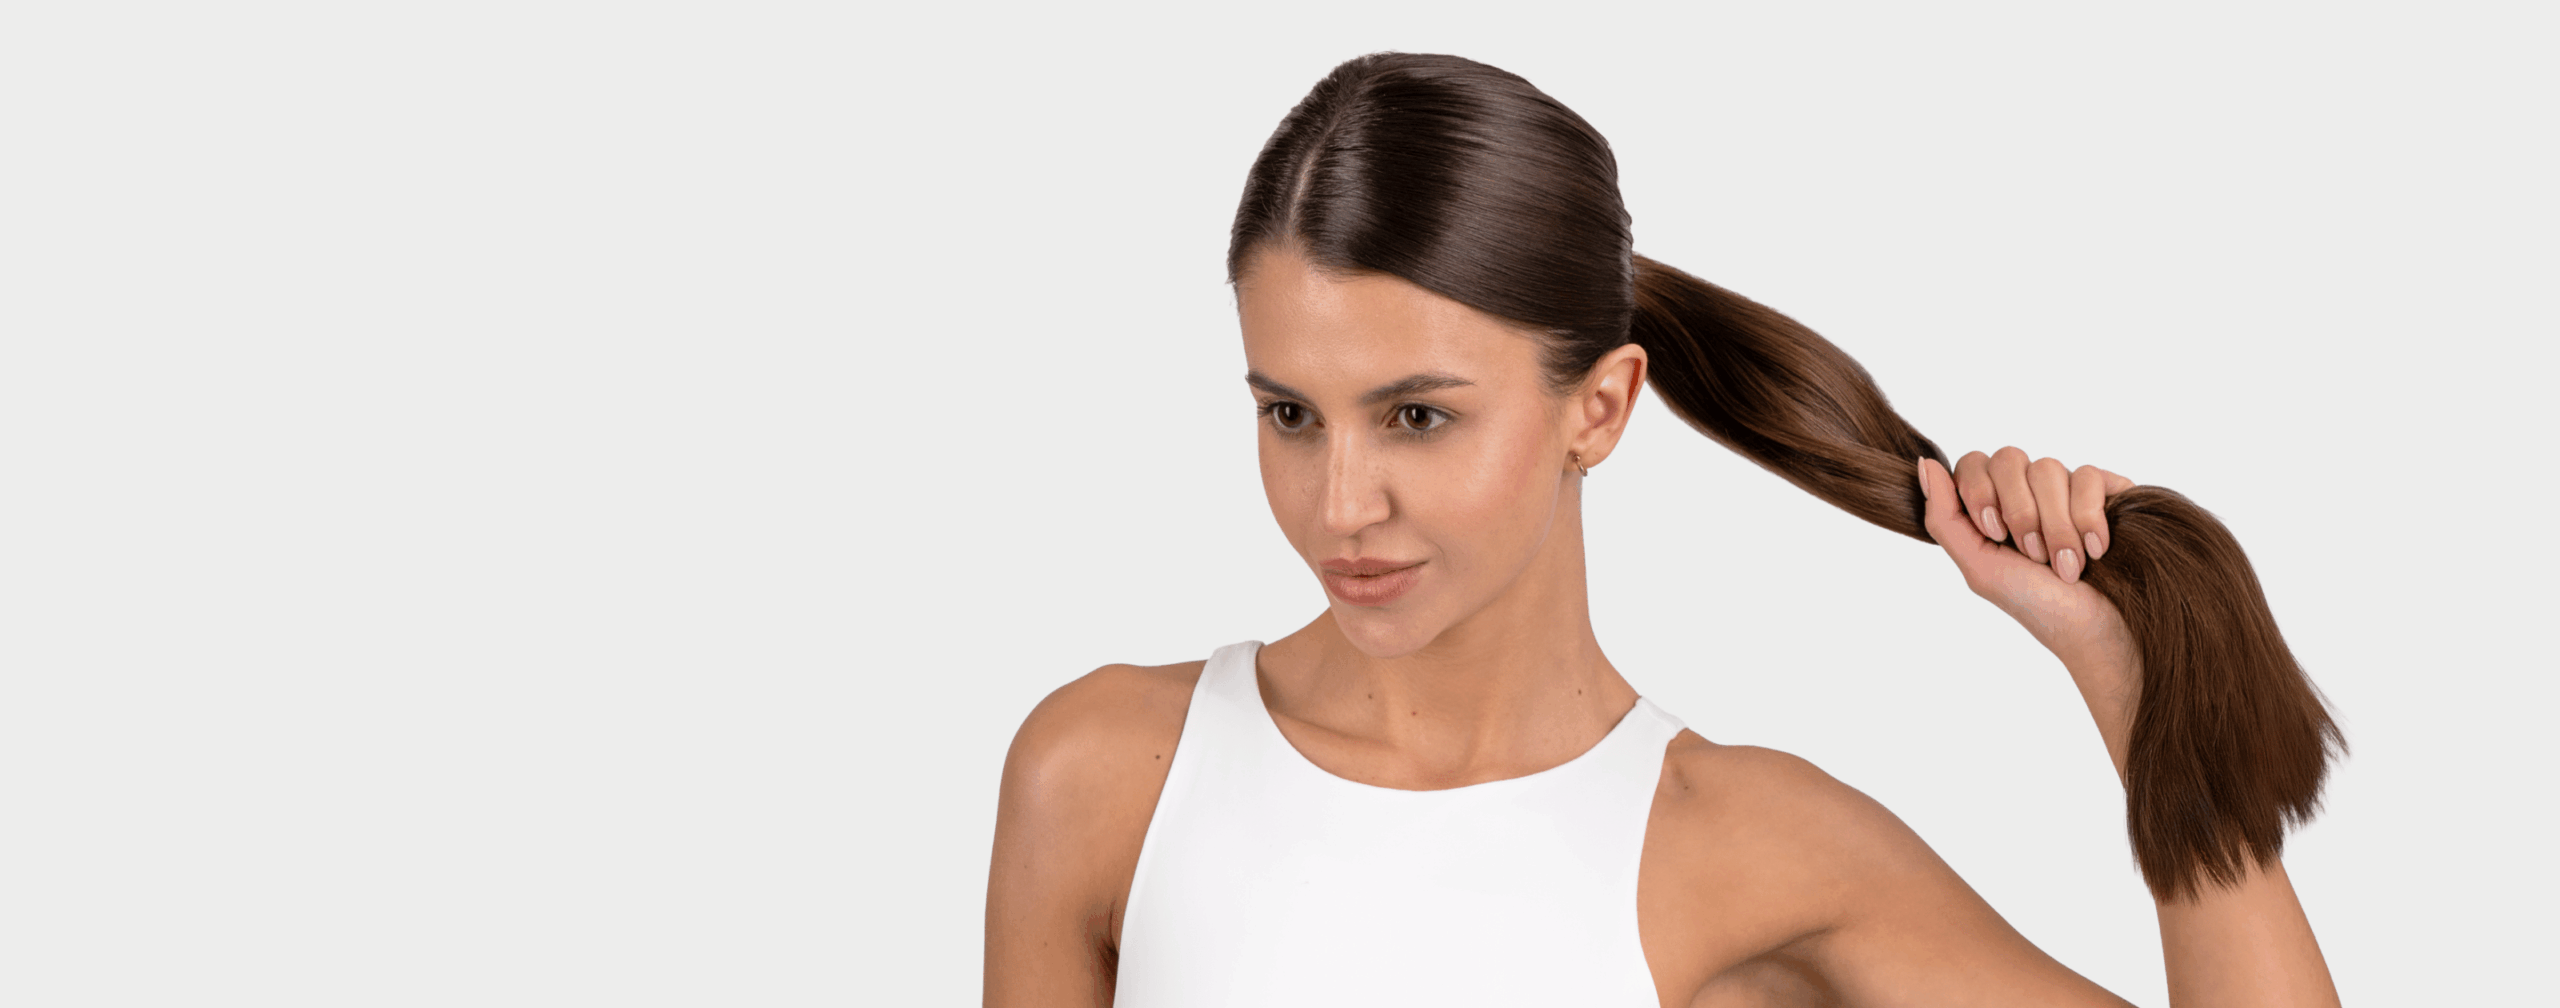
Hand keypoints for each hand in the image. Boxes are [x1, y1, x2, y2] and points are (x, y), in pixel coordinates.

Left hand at [1916, 451, 2140, 765]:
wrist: (2099, 630)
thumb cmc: (2038, 605)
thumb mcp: (1979, 567)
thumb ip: (1944, 517)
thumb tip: (1925, 464)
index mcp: (1991, 506)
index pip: (1972, 462)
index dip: (1979, 491)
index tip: (1995, 533)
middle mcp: (2026, 492)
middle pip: (2008, 458)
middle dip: (2019, 512)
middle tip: (2032, 555)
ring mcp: (2065, 489)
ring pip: (2047, 468)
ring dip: (2056, 526)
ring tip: (2068, 565)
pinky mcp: (2105, 490)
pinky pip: (2086, 476)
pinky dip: (2088, 518)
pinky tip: (2095, 550)